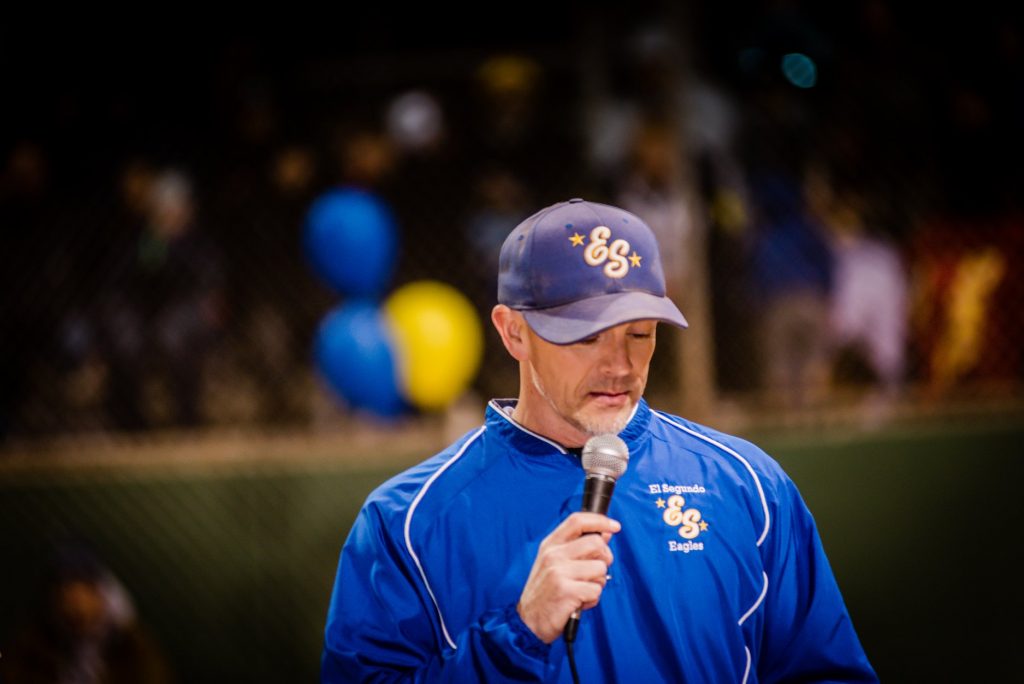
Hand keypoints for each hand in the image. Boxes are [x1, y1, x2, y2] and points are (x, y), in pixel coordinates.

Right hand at [516, 512, 620, 642]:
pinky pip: (596, 590)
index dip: (600, 520)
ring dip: (598, 583)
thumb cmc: (545, 592)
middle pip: (596, 543)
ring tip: (582, 590)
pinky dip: (592, 599)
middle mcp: (553, 555)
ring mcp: (559, 572)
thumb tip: (604, 534)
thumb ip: (579, 547)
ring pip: (600, 569)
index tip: (614, 526)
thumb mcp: (556, 563)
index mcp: (550, 545)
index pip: (577, 521)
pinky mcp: (566, 591)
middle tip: (596, 571)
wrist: (528, 621)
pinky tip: (579, 602)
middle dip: (605, 558)